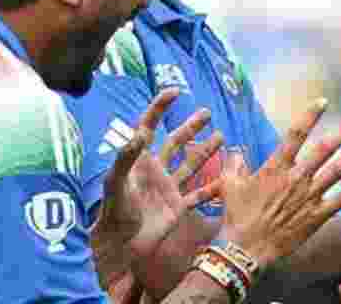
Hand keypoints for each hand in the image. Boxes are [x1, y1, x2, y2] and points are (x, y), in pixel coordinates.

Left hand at [92, 89, 221, 283]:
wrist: (121, 247)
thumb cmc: (114, 214)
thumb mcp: (115, 183)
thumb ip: (125, 158)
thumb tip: (140, 133)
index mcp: (140, 161)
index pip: (148, 126)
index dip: (159, 108)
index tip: (175, 92)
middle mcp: (155, 171)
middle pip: (175, 142)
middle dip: (190, 126)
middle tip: (207, 112)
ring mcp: (168, 188)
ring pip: (190, 164)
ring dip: (205, 150)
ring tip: (221, 136)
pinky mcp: (177, 207)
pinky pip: (198, 195)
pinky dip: (212, 189)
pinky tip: (226, 182)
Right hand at [219, 98, 340, 267]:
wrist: (246, 249)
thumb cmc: (237, 216)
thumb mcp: (229, 185)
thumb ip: (234, 164)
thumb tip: (235, 151)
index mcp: (276, 167)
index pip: (296, 134)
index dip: (310, 115)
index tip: (323, 102)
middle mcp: (296, 178)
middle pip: (324, 150)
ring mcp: (309, 197)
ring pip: (337, 172)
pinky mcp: (317, 216)